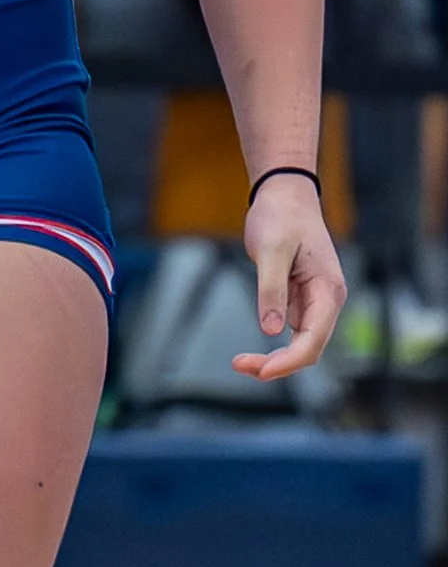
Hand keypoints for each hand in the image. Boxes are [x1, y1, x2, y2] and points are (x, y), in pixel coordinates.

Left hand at [234, 170, 343, 379]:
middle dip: (278, 364)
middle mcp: (327, 301)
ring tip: (240, 362)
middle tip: (239, 366)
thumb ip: (271, 290)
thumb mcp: (271, 250)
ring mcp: (316, 301)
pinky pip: (292, 331)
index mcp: (328, 290)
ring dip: (274, 358)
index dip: (288, 361)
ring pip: (300, 343)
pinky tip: (252, 351)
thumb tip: (272, 330)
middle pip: (309, 347)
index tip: (261, 372)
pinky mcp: (301, 298)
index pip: (313, 340)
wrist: (286, 194)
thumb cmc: (280, 217)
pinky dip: (273, 343)